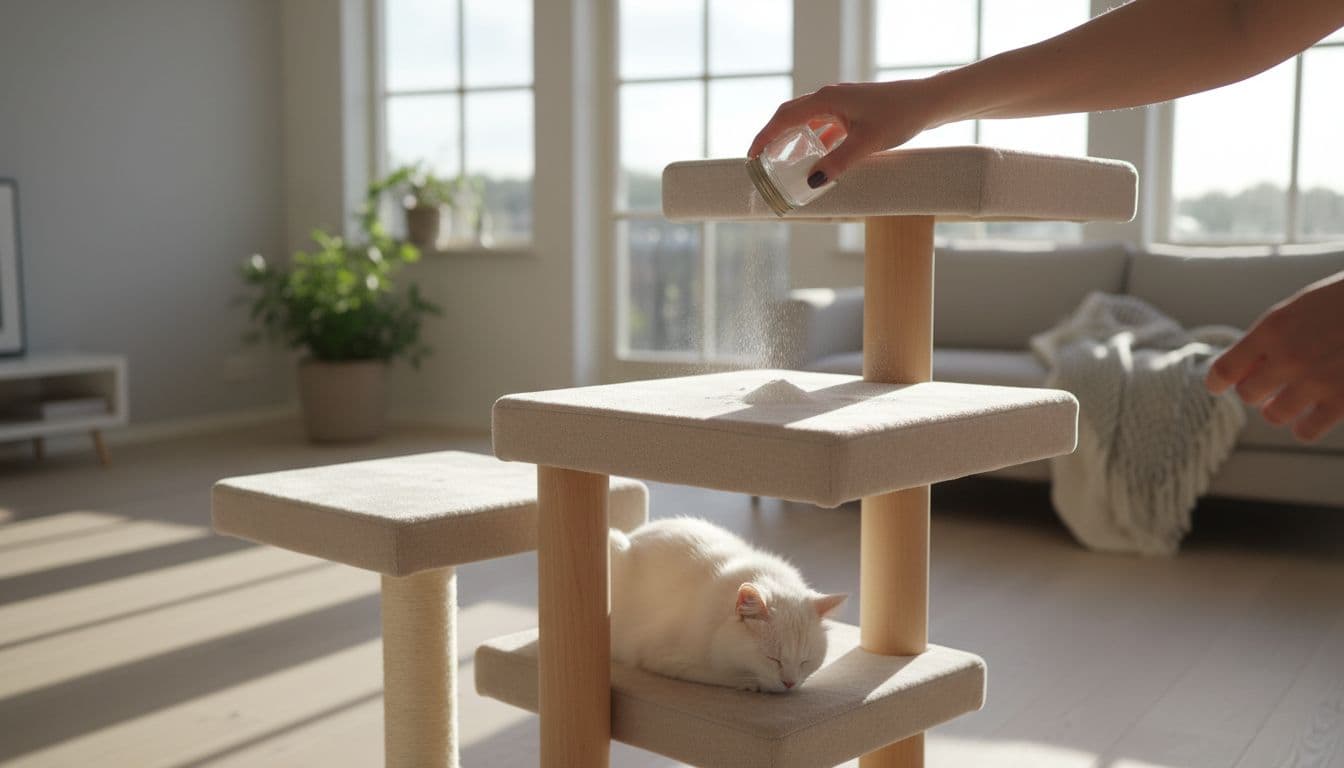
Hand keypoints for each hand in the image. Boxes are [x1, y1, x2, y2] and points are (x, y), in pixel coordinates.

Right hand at [747, 78, 946, 186]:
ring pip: (809, 122)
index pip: (784, 117)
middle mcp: (830, 98)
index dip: (765, 136)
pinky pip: (825, 127)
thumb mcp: (866, 144)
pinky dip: (816, 143)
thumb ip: (837, 163)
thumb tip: (811, 182)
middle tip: (761, 160)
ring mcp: (842, 103)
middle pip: (791, 117)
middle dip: (774, 138)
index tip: (751, 155)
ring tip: (785, 164)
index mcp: (826, 99)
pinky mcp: (854, 111)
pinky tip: (818, 160)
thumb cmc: (899, 116)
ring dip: (795, 141)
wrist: (929, 102)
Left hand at [1206, 270, 1343, 442]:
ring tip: (1292, 399)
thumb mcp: (1300, 309)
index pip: (1226, 368)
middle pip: (1248, 394)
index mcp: (1274, 329)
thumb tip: (1243, 371)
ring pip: (1274, 415)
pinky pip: (1306, 431)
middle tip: (1270, 385)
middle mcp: (1289, 357)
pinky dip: (1305, 426)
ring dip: (1279, 409)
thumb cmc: (1343, 303)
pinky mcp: (1343, 400)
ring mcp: (1317, 381)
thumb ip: (1271, 338)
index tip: (1218, 386)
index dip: (1218, 381)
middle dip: (1256, 390)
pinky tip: (1313, 414)